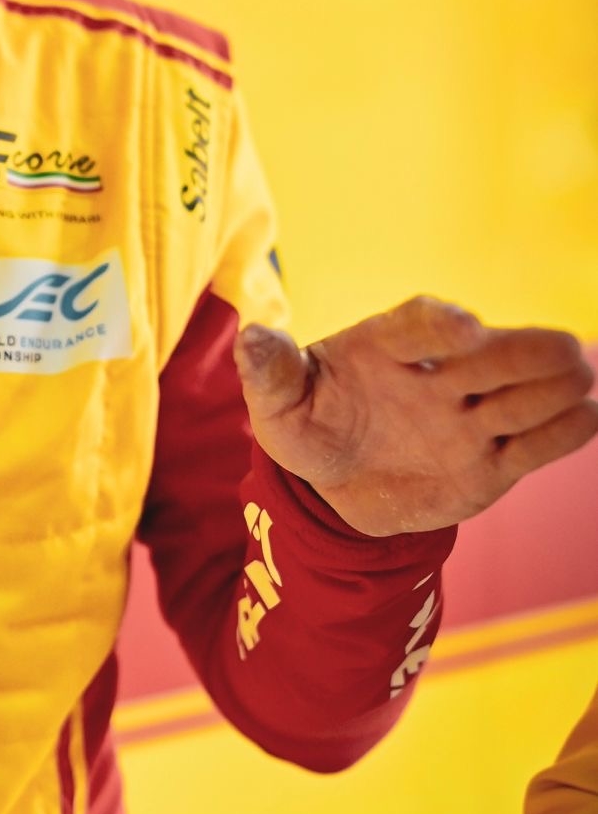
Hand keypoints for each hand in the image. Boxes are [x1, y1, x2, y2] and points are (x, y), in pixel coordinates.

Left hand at [234, 294, 597, 535]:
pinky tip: (589, 414)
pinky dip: (564, 432)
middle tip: (563, 351)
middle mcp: (440, 373)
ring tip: (581, 375)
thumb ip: (269, 373)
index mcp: (385, 347)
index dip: (441, 324)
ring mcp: (471, 416)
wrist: (336, 488)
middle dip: (522, 352)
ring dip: (553, 387)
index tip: (463, 328)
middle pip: (489, 356)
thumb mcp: (277, 407)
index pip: (418, 325)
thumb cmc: (307, 426)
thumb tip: (250, 336)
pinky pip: (535, 445)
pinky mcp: (493, 461)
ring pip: (522, 396)